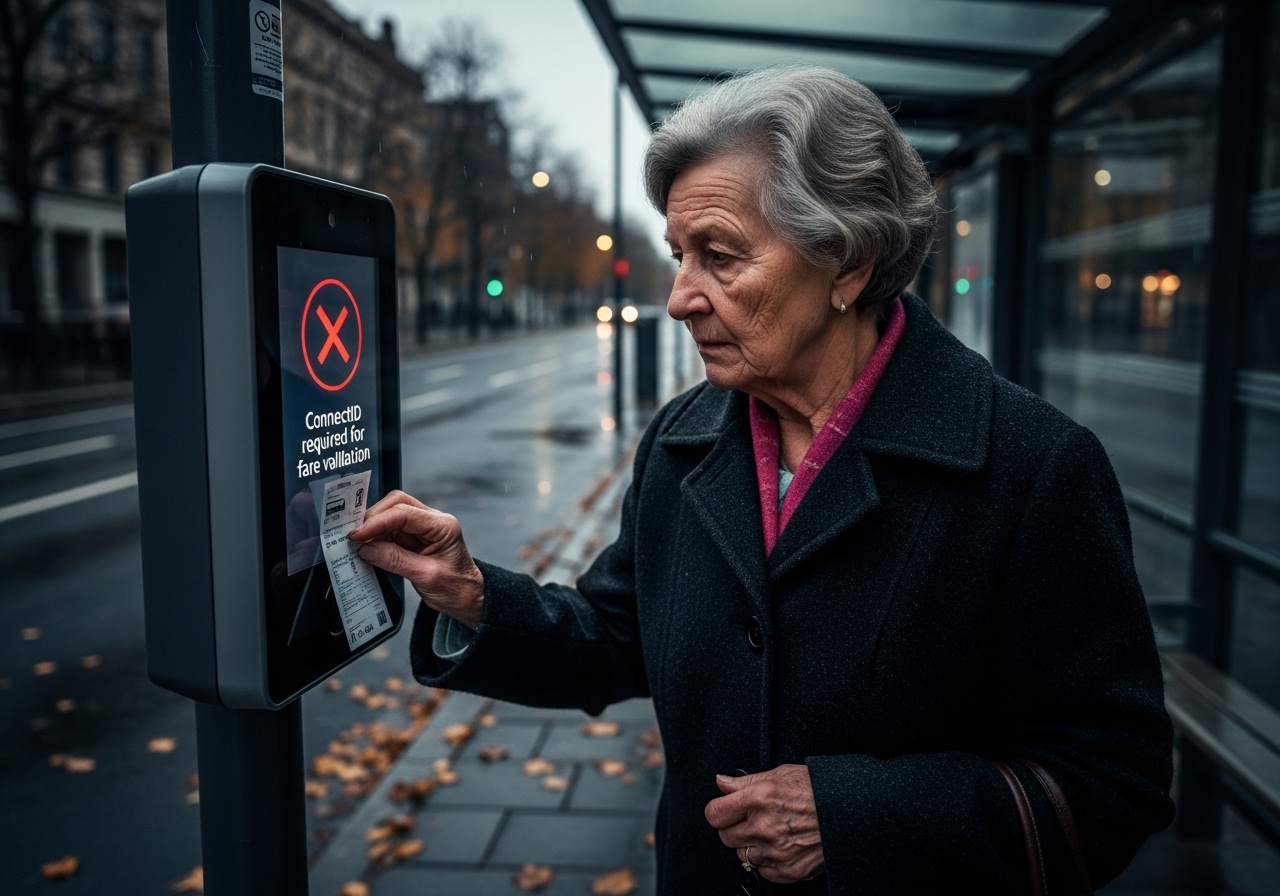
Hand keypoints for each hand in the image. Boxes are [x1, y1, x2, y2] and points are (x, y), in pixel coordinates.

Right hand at [349, 490, 484, 628]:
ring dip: (373, 528)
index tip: (357, 535)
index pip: (404, 513)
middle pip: (397, 505)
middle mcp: (432, 521)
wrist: (468, 599)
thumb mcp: (426, 577)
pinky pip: (390, 531)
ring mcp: (422, 529)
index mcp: (442, 526)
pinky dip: (376, 537)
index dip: (377, 522)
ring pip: (391, 515)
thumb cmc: (457, 588)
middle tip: (353, 536)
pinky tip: (365, 548)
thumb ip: (396, 560)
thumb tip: (366, 549)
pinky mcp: (413, 539)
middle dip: (373, 518)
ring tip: (356, 543)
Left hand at [704, 764, 824, 883]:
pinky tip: (782, 845)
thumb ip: (744, 782)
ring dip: (752, 845)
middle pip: (725, 837)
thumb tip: (721, 782)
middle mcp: (764, 827)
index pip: (714, 814)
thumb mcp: (779, 774)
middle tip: (753, 820)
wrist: (849, 810)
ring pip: (743, 855)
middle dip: (735, 828)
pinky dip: (769, 860)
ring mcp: (776, 851)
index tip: (725, 810)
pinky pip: (763, 871)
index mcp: (758, 799)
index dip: (718, 811)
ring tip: (772, 831)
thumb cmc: (817, 789)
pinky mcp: (788, 869)